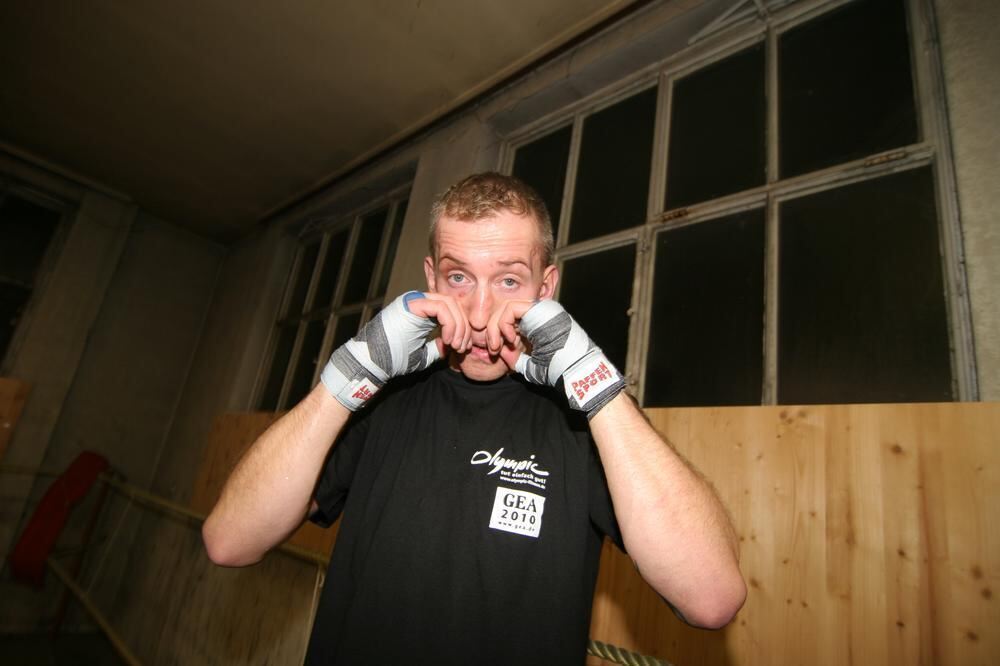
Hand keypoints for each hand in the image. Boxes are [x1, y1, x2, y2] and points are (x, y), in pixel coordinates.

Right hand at [321, 291, 458, 409]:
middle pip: (454, 304)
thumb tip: (450, 344)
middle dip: (463, 327)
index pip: (451, 310)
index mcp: (422, 312)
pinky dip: (450, 323)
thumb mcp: (423, 354)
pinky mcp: (411, 303)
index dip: (462, 328)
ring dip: (458, 326)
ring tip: (455, 345)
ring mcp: (414, 300)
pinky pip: (440, 307)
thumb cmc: (392, 359)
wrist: (372, 362)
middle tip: (462, 347)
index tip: (462, 348)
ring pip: (449, 303)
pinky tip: (447, 339)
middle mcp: (419, 302)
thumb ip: (437, 346)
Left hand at [495, 299, 625, 417]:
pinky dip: (503, 323)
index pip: (509, 321)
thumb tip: (499, 349)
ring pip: (505, 308)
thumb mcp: (531, 366)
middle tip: (492, 348)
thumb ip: (515, 358)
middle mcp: (539, 314)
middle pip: (504, 312)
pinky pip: (511, 308)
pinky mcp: (540, 307)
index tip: (496, 351)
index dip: (497, 334)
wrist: (575, 370)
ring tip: (496, 345)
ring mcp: (540, 309)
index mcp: (537, 325)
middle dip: (492, 330)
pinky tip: (508, 339)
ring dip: (494, 327)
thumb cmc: (558, 371)